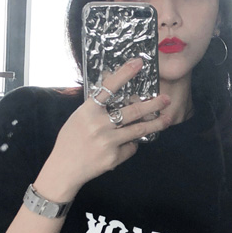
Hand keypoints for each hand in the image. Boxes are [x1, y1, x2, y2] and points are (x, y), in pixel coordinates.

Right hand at [34, 58, 171, 202]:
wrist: (64, 169)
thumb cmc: (70, 141)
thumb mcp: (78, 118)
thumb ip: (96, 109)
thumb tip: (120, 99)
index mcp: (88, 111)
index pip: (109, 87)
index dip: (125, 73)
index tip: (139, 62)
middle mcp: (99, 125)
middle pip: (133, 111)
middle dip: (153, 104)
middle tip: (166, 98)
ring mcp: (107, 142)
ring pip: (139, 130)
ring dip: (156, 124)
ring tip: (167, 119)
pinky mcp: (113, 157)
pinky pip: (130, 147)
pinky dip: (131, 144)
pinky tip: (123, 145)